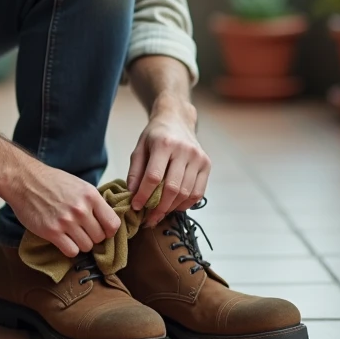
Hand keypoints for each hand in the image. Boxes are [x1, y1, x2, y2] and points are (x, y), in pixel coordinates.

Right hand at [4, 160, 120, 257]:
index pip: (113, 224)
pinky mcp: (52, 232)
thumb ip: (94, 202)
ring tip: (71, 235)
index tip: (102, 230)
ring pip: (86, 247)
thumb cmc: (52, 182)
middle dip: (92, 237)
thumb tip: (108, 220)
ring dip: (80, 244)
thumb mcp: (79, 185)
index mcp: (90, 195)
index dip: (109, 231)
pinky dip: (69, 249)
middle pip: (99, 238)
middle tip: (82, 232)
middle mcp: (80, 209)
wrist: (24, 180)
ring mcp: (66, 221)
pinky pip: (71, 251)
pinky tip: (63, 240)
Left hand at [126, 97, 209, 225]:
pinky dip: (185, 204)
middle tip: (148, 219)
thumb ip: (135, 172)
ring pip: (186, 194)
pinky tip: (173, 206)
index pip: (154, 177)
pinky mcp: (206, 165)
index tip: (136, 207)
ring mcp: (198, 158)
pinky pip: (198, 193)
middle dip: (158, 208)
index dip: (144, 196)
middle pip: (172, 189)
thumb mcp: (139, 148)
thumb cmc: (155, 135)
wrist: (177, 120)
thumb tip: (132, 195)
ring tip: (159, 214)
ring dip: (171, 209)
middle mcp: (184, 150)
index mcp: (164, 144)